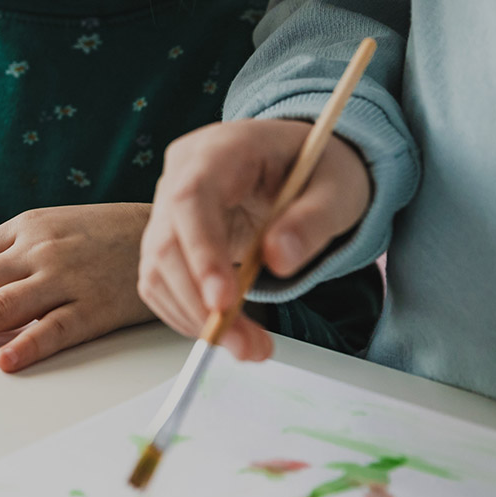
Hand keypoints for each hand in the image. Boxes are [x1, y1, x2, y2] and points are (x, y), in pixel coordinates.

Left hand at [0, 203, 155, 372]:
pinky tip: (3, 362)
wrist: (169, 231)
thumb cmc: (104, 235)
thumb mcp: (52, 230)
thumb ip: (11, 256)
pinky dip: (29, 344)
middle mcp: (38, 251)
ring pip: (1, 307)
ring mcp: (66, 278)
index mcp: (23, 229)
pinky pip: (57, 328)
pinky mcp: (97, 306)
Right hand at [139, 119, 370, 360]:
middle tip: (247, 347)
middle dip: (200, 303)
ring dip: (195, 318)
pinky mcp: (170, 237)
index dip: (201, 252)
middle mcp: (180, 174)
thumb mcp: (337, 188)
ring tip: (249, 347)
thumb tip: (279, 260)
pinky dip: (188, 314)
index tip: (225, 301)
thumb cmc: (318, 168)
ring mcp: (169, 207)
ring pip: (158, 270)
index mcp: (220, 149)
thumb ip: (311, 222)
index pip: (191, 198)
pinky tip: (226, 329)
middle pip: (165, 243)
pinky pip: (162, 282)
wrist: (302, 163)